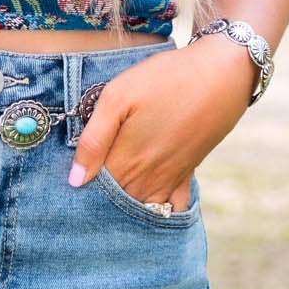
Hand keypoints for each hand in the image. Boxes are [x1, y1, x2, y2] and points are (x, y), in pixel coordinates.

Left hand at [68, 34, 256, 208]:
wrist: (220, 73)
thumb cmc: (165, 79)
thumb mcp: (118, 96)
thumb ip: (93, 139)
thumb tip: (76, 181)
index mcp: (124, 162)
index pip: (92, 194)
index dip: (79, 195)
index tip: (69, 190)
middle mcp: (145, 179)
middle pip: (114, 207)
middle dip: (98, 207)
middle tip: (84, 202)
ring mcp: (168, 181)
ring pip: (140, 212)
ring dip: (125, 213)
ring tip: (109, 207)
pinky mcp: (186, 175)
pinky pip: (173, 209)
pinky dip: (161, 214)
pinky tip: (149, 207)